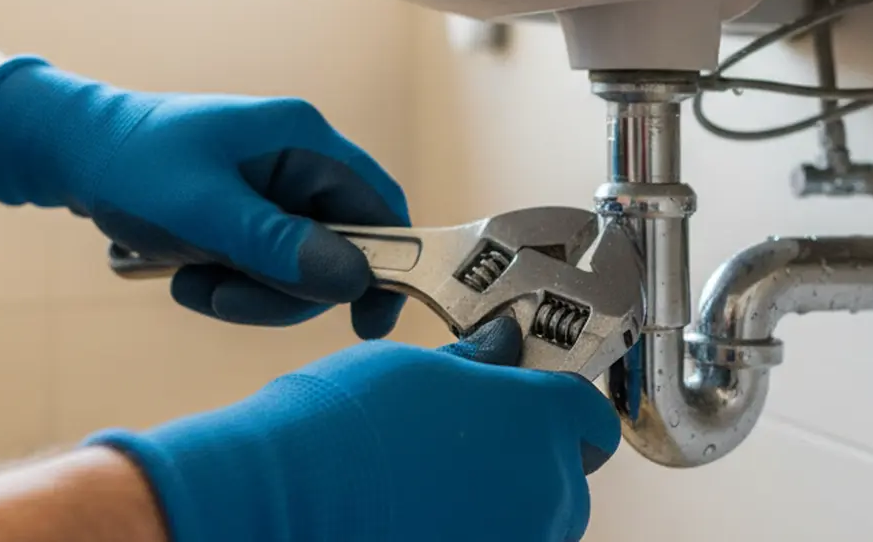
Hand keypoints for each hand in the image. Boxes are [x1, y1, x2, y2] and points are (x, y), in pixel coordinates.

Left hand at [0, 57, 409, 338]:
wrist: (67, 149)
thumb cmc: (130, 162)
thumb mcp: (202, 208)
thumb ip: (277, 244)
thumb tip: (354, 280)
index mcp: (303, 139)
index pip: (379, 205)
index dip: (388, 264)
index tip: (371, 319)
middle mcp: (299, 163)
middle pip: (336, 251)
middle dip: (284, 288)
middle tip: (224, 298)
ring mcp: (274, 192)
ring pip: (297, 270)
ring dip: (248, 292)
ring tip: (191, 284)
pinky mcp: (249, 217)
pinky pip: (264, 269)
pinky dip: (230, 284)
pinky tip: (186, 275)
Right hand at [88, 317, 620, 541]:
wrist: (283, 505)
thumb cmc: (341, 428)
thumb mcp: (416, 370)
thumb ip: (477, 365)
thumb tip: (502, 350)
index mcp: (541, 421)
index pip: (589, 416)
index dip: (561, 407)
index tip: (532, 401)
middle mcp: (549, 490)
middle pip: (565, 474)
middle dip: (528, 459)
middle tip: (467, 445)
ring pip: (535, 521)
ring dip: (501, 504)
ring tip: (432, 487)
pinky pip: (498, 541)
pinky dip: (471, 531)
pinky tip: (421, 517)